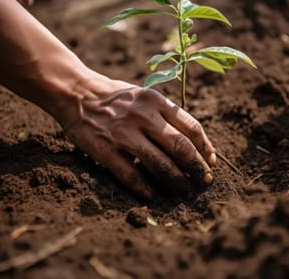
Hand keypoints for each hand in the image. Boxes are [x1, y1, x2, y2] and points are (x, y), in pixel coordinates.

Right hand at [61, 76, 216, 198]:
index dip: (206, 148)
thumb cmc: (118, 97)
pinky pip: (131, 175)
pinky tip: (154, 196)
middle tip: (205, 181)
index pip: (191, 128)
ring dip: (177, 181)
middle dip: (197, 168)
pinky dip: (145, 188)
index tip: (212, 161)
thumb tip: (195, 142)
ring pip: (160, 164)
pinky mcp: (106, 150)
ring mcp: (124, 134)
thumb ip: (168, 114)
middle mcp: (143, 116)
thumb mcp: (146, 96)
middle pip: (180, 148)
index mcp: (157, 101)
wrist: (76, 93)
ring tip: (187, 192)